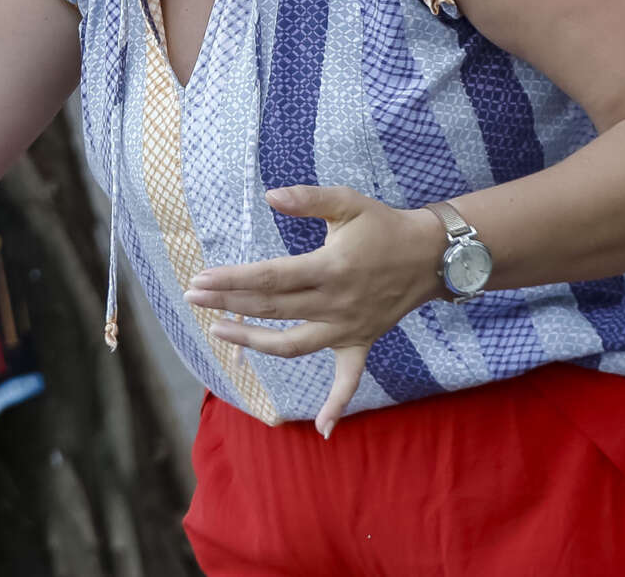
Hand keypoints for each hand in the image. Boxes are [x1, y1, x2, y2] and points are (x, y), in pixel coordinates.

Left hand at [182, 186, 446, 437]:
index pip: (269, 279)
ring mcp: (347, 328)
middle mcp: (335, 303)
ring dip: (254, 344)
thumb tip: (270, 196)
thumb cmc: (384, 225)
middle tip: (192, 296)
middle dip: (228, 304)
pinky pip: (349, 379)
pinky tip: (322, 429)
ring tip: (219, 332)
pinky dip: (337, 404)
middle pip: (272, 309)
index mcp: (329, 268)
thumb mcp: (348, 202)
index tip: (200, 280)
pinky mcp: (361, 342)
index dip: (231, 281)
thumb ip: (309, 198)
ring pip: (293, 345)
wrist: (432, 255)